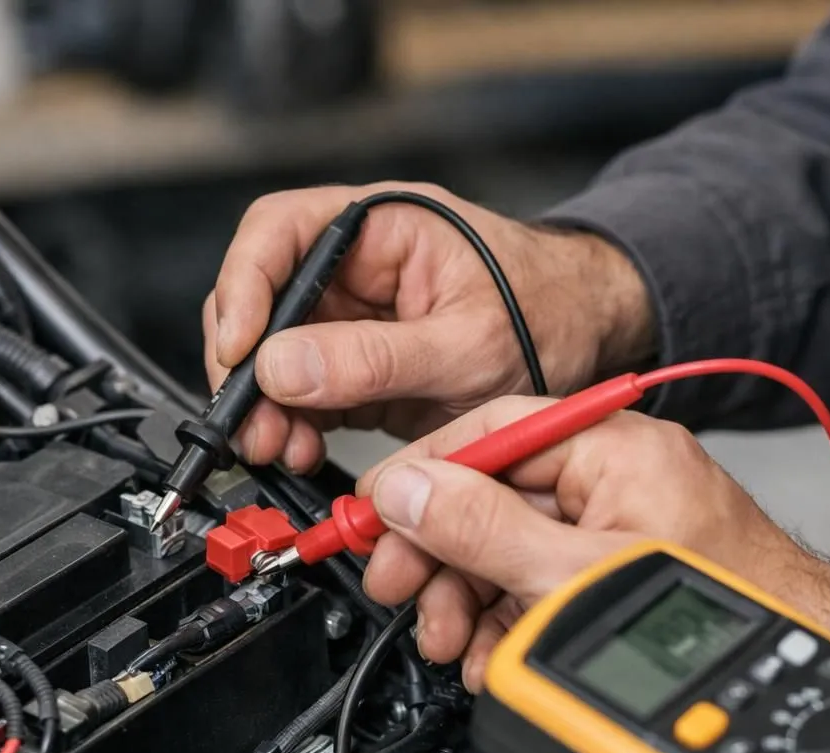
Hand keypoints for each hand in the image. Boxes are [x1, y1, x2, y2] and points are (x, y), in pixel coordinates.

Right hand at [205, 182, 650, 472]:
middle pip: (262, 298)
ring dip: (265, 405)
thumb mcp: (467, 345)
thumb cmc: (549, 316)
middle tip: (249, 419)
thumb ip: (376, 358)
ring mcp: (354, 318)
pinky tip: (299, 449)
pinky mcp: (358, 369)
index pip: (279, 233)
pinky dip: (293, 425)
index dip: (244, 288)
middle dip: (247, 364)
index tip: (238, 350)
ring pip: (274, 354)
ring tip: (276, 446)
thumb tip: (281, 366)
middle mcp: (357, 266)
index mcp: (382, 226)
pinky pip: (303, 393)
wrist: (590, 346)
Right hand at [357, 397, 829, 688]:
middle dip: (441, 556)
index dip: (424, 475)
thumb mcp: (572, 572)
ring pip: (508, 549)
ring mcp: (614, 523)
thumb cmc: (721, 602)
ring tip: (450, 644)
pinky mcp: (615, 568)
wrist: (799, 651)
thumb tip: (408, 491)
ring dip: (467, 602)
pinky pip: (538, 581)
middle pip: (489, 498)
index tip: (378, 514)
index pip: (491, 431)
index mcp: (610, 446)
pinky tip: (492, 653)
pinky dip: (507, 620)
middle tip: (401, 591)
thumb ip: (483, 529)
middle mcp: (612, 475)